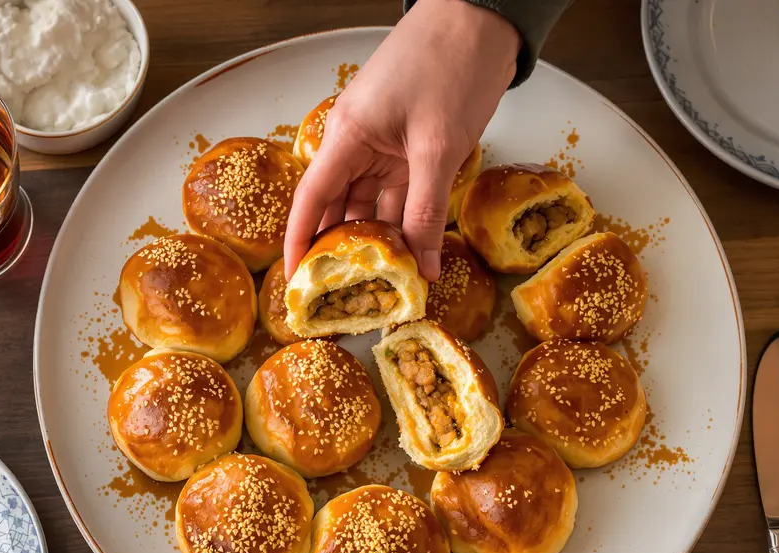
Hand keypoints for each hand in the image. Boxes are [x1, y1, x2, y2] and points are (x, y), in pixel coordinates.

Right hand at [283, 0, 520, 280]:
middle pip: (339, 208)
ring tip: (385, 286)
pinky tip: (413, 252)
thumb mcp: (439, 147)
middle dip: (343, 252)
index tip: (297, 283)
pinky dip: (405, 221)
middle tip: (350, 299)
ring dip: (379, 241)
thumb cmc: (450, 66)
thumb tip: (420, 266)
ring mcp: (383, 145)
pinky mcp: (410, 146)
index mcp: (347, 137)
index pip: (311, 201)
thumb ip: (426, 209)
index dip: (300, 244)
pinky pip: (399, 193)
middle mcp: (357, 143)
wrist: (482, 19)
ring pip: (371, 204)